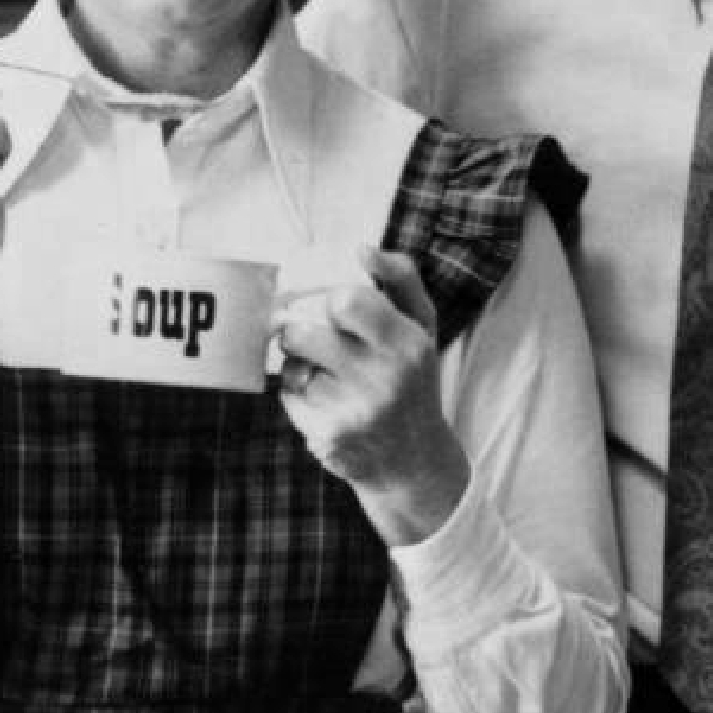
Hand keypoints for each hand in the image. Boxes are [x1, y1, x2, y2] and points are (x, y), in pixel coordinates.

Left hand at [272, 246, 470, 545]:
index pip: (344, 301)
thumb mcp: (424, 326)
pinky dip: (297, 396)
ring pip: (290, 366)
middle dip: (296, 332)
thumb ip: (401, 278)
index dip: (328, 301)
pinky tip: (324, 404)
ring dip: (297, 364)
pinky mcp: (327, 437)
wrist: (415, 462)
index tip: (332, 311)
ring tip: (322, 373)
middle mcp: (383, 379)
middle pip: (301, 333)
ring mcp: (354, 411)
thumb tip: (360, 249)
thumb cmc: (414, 381)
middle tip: (311, 338)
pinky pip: (288, 398)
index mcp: (408, 344)